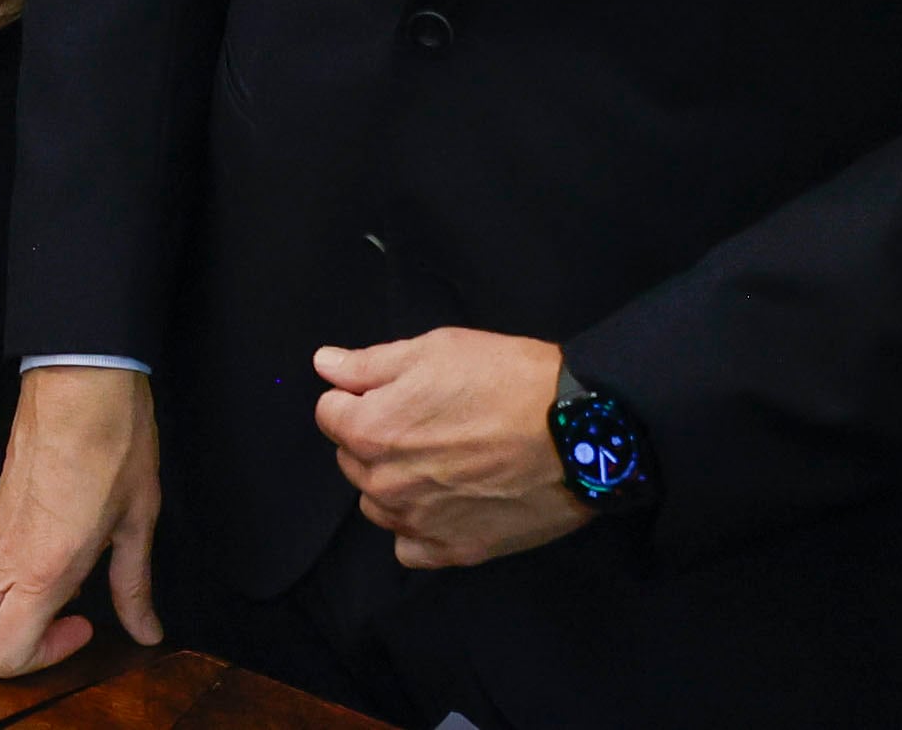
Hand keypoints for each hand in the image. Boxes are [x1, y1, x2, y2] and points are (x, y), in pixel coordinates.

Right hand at [0, 364, 163, 678]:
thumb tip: (146, 630)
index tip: (85, 625)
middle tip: (53, 623)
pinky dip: (4, 579)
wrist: (81, 373)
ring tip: (55, 590)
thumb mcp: (139, 520)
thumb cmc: (113, 441)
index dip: (42, 660)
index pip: (2, 654)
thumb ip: (135, 586)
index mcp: (42, 568)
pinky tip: (50, 553)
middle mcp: (5, 555)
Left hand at [312, 330, 587, 570]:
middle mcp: (384, 484)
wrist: (577, 433)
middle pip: (352, 460)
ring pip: (377, 505)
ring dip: (393, 483)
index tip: (393, 391)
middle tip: (424, 421)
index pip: (329, 414)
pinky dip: (418, 528)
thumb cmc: (505, 379)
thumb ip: (369, 363)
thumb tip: (324, 365)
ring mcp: (418, 524)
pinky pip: (410, 548)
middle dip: (374, 438)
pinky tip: (445, 504)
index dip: (357, 396)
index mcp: (372, 431)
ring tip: (438, 461)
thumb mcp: (433, 350)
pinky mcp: (455, 552)